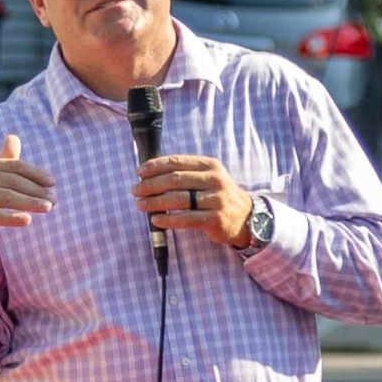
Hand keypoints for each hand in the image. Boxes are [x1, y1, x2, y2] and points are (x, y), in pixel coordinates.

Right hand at [0, 134, 53, 263]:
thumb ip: (2, 162)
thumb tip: (14, 137)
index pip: (13, 166)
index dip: (34, 173)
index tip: (53, 182)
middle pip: (10, 181)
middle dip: (35, 190)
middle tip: (54, 200)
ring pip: (4, 197)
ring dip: (29, 203)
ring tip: (48, 209)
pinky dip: (10, 218)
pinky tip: (27, 220)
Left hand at [131, 154, 253, 247]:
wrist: (245, 217)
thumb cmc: (217, 196)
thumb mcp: (207, 177)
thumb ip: (185, 173)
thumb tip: (149, 174)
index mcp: (210, 165)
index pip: (177, 162)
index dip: (155, 166)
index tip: (139, 172)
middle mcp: (215, 180)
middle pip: (175, 180)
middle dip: (151, 185)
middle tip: (135, 190)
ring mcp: (217, 200)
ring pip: (179, 199)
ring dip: (155, 202)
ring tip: (140, 205)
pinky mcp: (216, 219)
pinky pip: (186, 219)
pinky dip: (168, 220)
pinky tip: (156, 219)